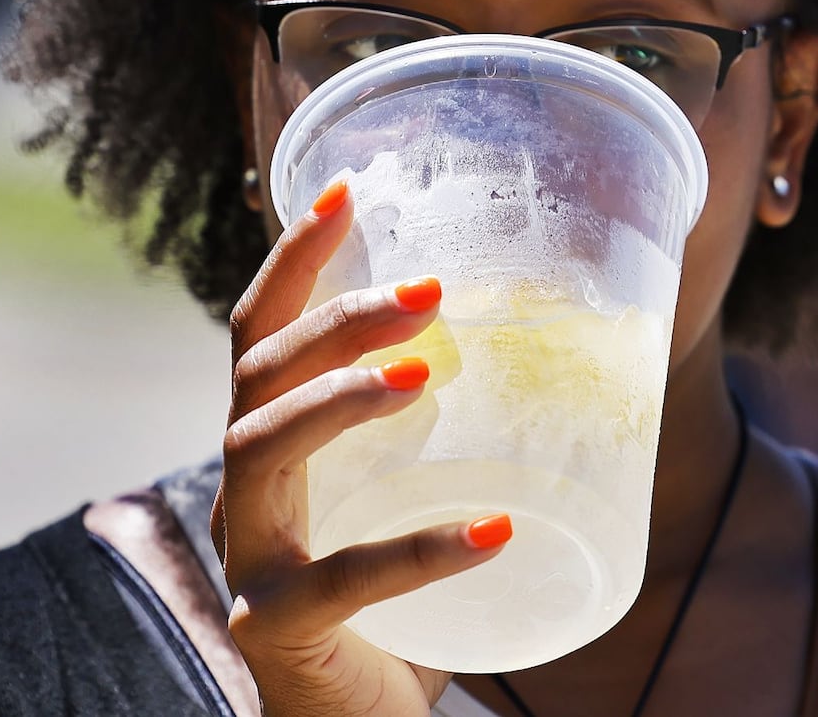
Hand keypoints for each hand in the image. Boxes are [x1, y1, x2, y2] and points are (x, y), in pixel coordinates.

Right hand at [211, 177, 511, 716]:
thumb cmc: (390, 606)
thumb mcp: (412, 500)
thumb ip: (454, 436)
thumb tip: (573, 347)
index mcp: (271, 446)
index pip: (259, 332)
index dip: (293, 258)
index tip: (347, 189)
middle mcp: (243, 490)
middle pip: (257, 375)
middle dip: (333, 318)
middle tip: (427, 290)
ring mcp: (249, 560)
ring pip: (260, 449)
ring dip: (339, 399)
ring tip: (423, 375)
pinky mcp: (276, 629)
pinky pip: (338, 580)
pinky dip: (416, 550)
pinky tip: (493, 530)